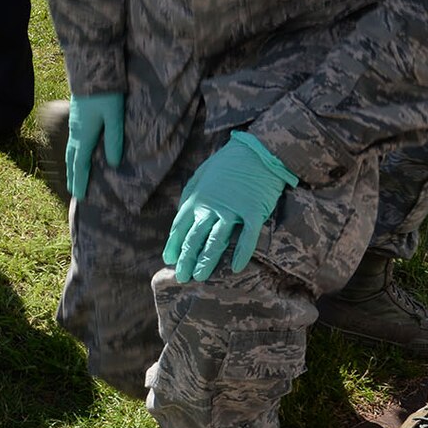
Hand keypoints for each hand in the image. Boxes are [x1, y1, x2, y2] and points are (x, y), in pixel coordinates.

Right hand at [66, 93, 124, 197]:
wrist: (91, 69)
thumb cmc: (105, 92)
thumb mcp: (114, 116)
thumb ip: (114, 139)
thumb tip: (113, 164)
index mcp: (84, 135)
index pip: (81, 164)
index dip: (81, 181)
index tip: (80, 197)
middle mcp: (76, 132)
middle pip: (72, 159)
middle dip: (74, 176)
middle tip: (73, 192)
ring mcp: (74, 123)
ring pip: (70, 149)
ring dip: (71, 165)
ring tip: (73, 175)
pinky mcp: (75, 115)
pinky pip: (72, 140)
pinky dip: (73, 152)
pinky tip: (77, 150)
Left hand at [163, 132, 297, 282]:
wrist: (257, 151)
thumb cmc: (228, 161)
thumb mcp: (202, 174)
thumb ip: (190, 194)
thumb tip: (182, 212)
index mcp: (196, 198)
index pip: (180, 227)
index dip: (173, 245)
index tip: (169, 260)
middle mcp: (211, 207)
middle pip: (194, 239)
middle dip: (186, 260)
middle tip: (182, 277)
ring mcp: (232, 211)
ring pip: (215, 242)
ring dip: (206, 261)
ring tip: (200, 277)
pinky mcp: (253, 213)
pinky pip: (247, 238)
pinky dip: (242, 254)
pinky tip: (235, 268)